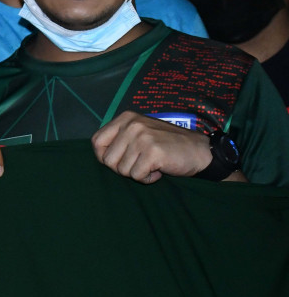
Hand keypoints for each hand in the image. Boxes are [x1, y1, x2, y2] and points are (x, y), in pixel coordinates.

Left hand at [90, 111, 212, 183]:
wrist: (200, 151)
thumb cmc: (167, 145)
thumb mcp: (140, 132)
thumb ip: (120, 138)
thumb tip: (99, 154)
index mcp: (126, 118)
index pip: (96, 142)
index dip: (104, 157)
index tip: (119, 161)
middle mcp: (132, 125)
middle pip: (107, 159)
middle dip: (122, 168)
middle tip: (141, 163)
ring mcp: (142, 137)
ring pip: (122, 170)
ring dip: (137, 173)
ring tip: (152, 164)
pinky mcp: (152, 152)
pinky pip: (137, 175)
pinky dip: (147, 178)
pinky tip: (159, 169)